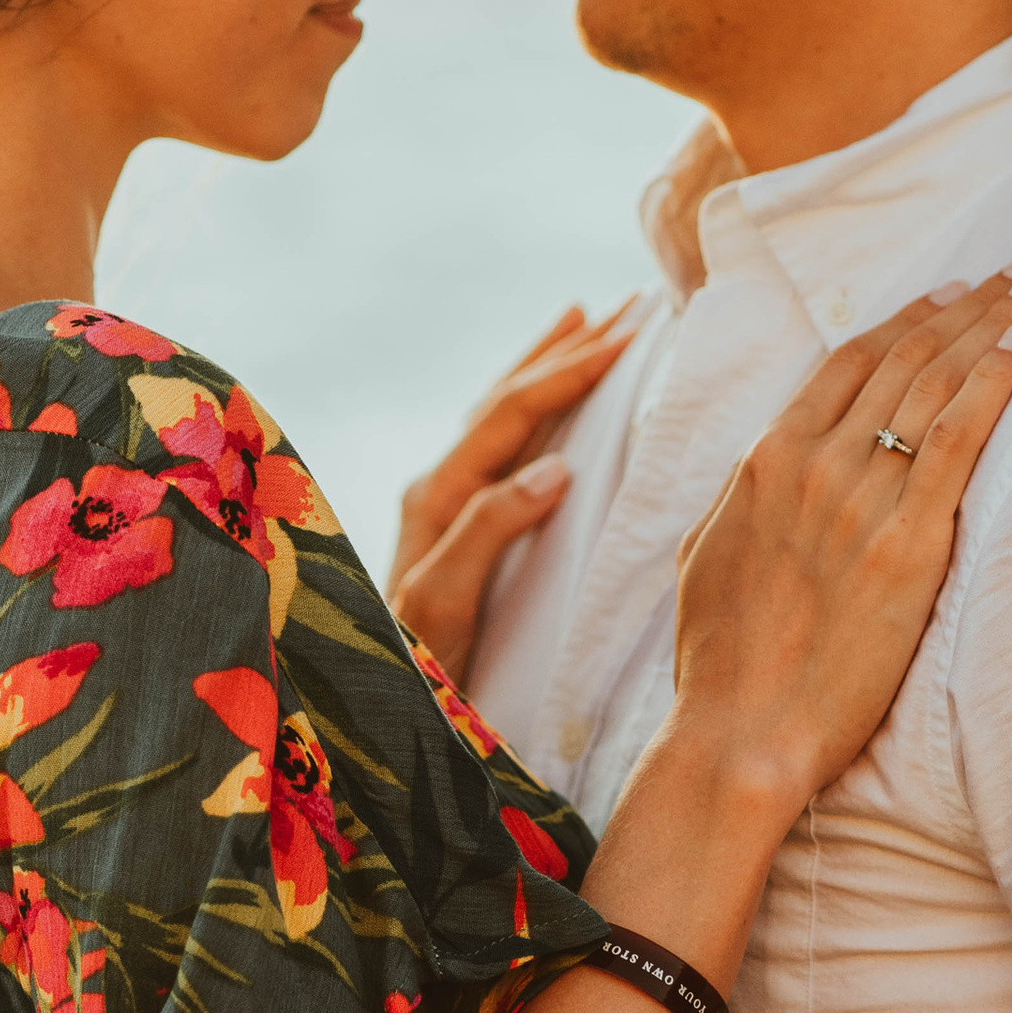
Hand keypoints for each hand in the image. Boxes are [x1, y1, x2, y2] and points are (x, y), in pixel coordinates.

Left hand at [388, 302, 640, 679]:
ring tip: (584, 320)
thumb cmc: (419, 666)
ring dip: (546, 364)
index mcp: (441, 494)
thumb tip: (556, 466)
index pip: (513, 412)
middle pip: (508, 396)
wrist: (380, 707)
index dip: (571, 370)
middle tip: (628, 305)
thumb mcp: (448, 601)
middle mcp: (440, 485)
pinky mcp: (457, 523)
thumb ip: (490, 529)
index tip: (630, 334)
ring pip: (502, 412)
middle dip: (567, 348)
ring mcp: (446, 502)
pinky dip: (532, 406)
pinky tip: (547, 404)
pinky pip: (501, 443)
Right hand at [668, 255, 1011, 814]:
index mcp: (766, 459)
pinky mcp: (906, 543)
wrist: (739, 732)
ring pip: (936, 382)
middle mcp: (813, 461)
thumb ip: (747, 498)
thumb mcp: (710, 552)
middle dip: (973, 301)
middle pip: (906, 356)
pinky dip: (994, 381)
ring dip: (996, 322)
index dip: (911, 318)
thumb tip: (764, 469)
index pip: (850, 362)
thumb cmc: (722, 661)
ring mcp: (859, 497)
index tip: (956, 291)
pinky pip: (958, 438)